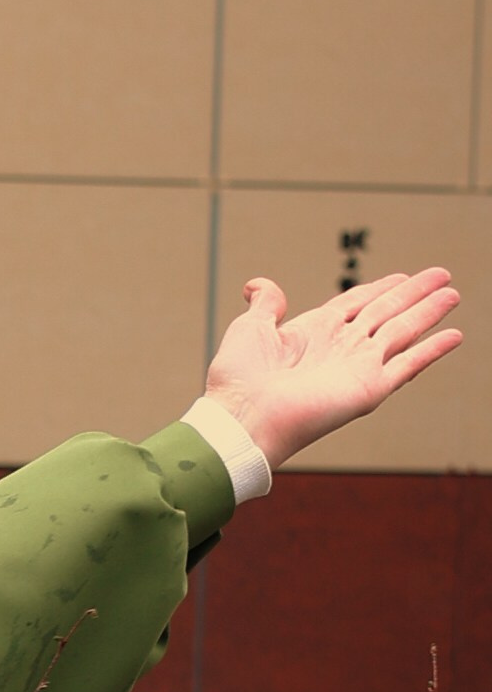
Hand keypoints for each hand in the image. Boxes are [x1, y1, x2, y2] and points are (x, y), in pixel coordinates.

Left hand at [204, 268, 461, 474]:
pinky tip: (454, 336)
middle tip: (443, 275)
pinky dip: (433, 350)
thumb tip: (258, 284)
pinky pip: (408, 365)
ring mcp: (357, 368)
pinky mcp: (369, 389)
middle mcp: (340, 349)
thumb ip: (265, 304)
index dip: (381, 287)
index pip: (357, 303)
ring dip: (429, 312)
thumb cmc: (238, 380)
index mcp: (315, 333)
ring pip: (403, 331)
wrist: (243, 417)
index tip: (402, 275)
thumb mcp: (249, 328)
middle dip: (415, 293)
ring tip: (452, 294)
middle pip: (387, 312)